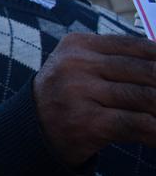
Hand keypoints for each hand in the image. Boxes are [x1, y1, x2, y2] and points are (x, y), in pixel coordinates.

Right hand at [34, 33, 155, 166]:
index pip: (137, 46)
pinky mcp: (86, 122)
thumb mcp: (82, 67)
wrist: (31, 130)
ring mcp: (79, 92)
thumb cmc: (68, 96)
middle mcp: (76, 64)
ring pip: (145, 97)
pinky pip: (136, 124)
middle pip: (146, 71)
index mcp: (79, 44)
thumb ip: (119, 61)